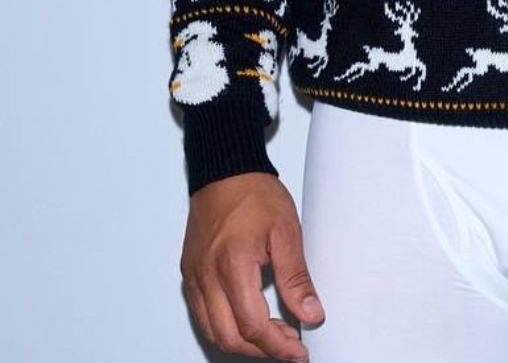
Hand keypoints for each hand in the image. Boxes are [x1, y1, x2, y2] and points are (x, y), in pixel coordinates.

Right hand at [181, 172, 324, 360]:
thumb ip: (297, 277)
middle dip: (263, 349)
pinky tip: (248, 319)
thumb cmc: (254, 193)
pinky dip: (225, 327)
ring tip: (273, 335)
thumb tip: (310, 313)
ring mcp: (194, 277)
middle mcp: (206, 275)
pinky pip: (203, 316)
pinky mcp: (189, 274)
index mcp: (232, 264)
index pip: (253, 325)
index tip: (299, 350)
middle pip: (230, 337)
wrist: (225, 171)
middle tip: (290, 344)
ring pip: (213, 332)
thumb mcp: (287, 231)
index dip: (278, 345)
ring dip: (243, 342)